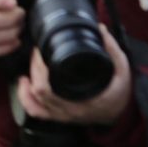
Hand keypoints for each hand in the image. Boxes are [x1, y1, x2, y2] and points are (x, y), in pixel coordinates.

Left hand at [17, 24, 131, 124]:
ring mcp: (63, 115)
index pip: (50, 86)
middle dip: (34, 68)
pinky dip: (26, 99)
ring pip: (35, 102)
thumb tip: (100, 29)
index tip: (42, 49)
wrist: (122, 114)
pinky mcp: (59, 117)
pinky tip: (24, 84)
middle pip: (39, 91)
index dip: (40, 67)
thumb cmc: (120, 91)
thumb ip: (112, 48)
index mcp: (84, 98)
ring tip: (31, 65)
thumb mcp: (122, 68)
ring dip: (28, 83)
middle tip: (38, 51)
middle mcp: (71, 110)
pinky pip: (36, 112)